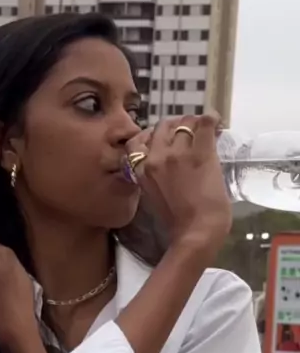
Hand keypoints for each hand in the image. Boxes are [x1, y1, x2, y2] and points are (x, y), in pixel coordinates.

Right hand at [127, 113, 231, 254]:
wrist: (196, 233)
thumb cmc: (176, 224)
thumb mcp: (153, 198)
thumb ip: (153, 179)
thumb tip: (165, 167)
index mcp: (141, 171)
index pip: (137, 141)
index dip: (151, 137)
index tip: (164, 141)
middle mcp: (155, 157)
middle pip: (161, 126)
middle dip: (174, 127)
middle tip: (187, 132)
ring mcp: (178, 153)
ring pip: (183, 122)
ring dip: (193, 123)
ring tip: (203, 129)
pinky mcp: (201, 153)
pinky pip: (205, 123)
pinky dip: (211, 119)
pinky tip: (216, 122)